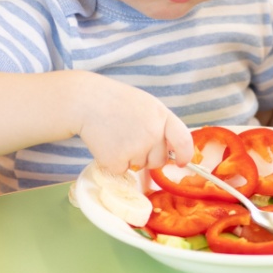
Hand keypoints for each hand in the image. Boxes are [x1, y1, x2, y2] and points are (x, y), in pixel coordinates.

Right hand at [75, 79, 192, 174]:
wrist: (86, 101)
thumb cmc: (116, 102)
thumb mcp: (146, 105)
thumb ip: (161, 124)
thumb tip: (173, 150)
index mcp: (162, 116)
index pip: (184, 141)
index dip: (185, 155)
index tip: (181, 162)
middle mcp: (152, 133)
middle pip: (159, 160)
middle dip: (148, 156)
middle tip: (130, 138)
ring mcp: (135, 148)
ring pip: (139, 166)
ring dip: (129, 157)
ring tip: (115, 135)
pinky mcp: (117, 160)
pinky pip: (121, 170)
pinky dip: (113, 162)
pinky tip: (106, 144)